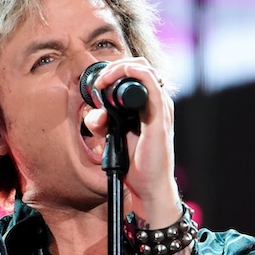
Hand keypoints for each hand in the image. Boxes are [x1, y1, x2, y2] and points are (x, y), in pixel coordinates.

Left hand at [81, 59, 182, 226]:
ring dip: (120, 69)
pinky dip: (133, 73)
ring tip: (102, 82)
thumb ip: (102, 125)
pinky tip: (118, 76)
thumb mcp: (112, 139)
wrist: (149, 187)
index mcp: (149, 106)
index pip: (137, 73)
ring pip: (145, 70)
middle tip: (98, 81)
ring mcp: (161, 108)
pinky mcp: (159, 117)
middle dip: (116, 67)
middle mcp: (158, 103)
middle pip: (141, 66)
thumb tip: (93, 113)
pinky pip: (150, 84)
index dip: (115, 71)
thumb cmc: (136, 165)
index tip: (97, 85)